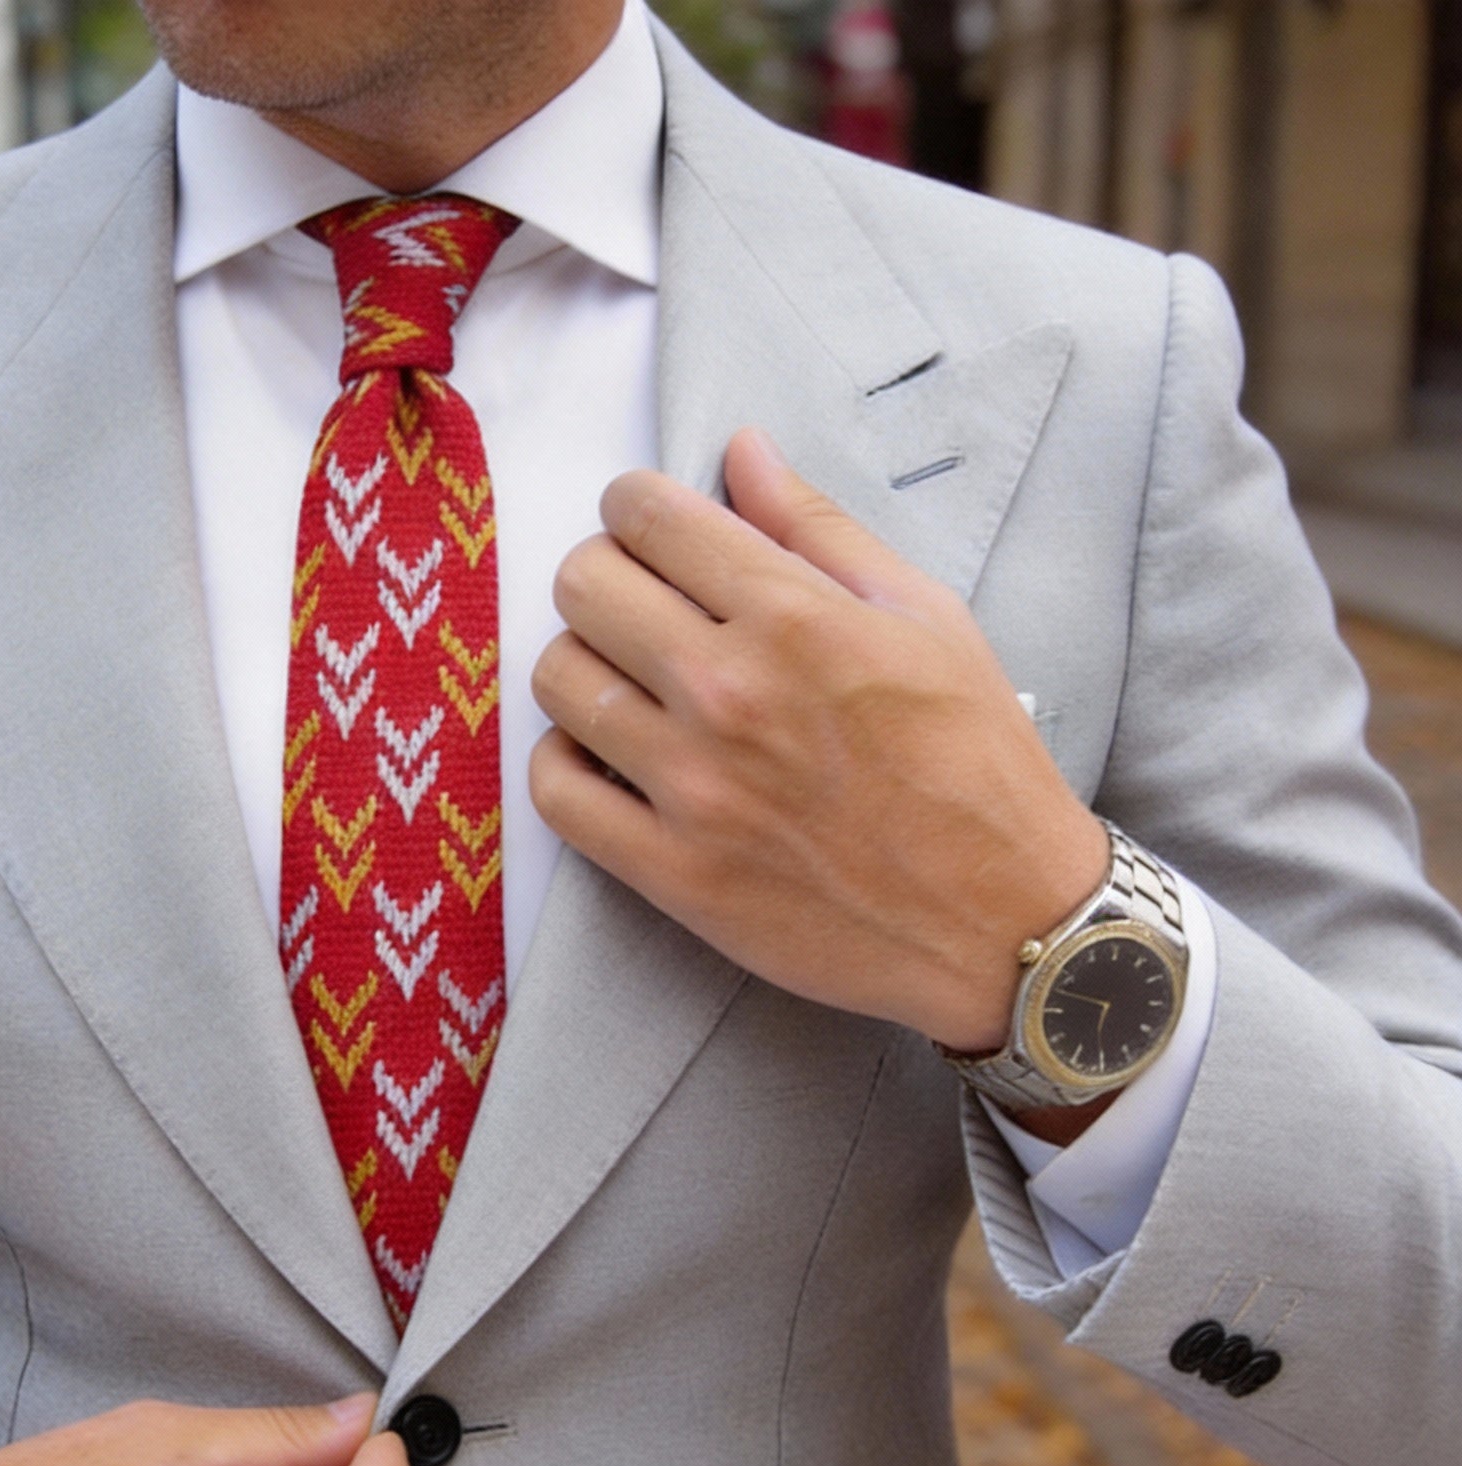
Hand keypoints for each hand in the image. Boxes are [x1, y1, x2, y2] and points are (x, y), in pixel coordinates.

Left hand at [529, 427, 1109, 1053]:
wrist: (1004, 920)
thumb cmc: (977, 762)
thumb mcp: (926, 618)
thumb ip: (819, 529)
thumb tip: (741, 448)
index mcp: (794, 618)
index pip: (647, 516)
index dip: (634, 506)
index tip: (651, 528)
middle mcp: (729, 694)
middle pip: (582, 586)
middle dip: (603, 575)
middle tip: (640, 604)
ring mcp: (693, 788)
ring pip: (559, 680)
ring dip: (583, 666)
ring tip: (630, 682)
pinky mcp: (672, 873)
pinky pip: (556, 792)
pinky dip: (564, 762)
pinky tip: (606, 756)